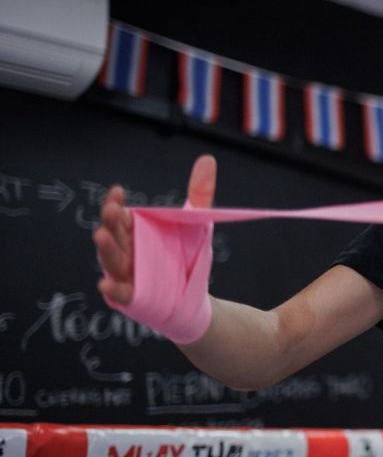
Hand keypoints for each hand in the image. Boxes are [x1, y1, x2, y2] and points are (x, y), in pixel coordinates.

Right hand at [95, 155, 216, 305]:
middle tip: (112, 209)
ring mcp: (126, 275)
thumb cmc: (186, 257)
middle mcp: (126, 252)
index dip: (115, 204)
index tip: (118, 191)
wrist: (195, 298)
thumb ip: (199, 193)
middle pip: (114, 235)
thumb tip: (207, 159)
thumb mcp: (196, 224)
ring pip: (112, 261)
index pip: (120, 216)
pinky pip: (120, 293)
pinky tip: (106, 283)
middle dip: (110, 222)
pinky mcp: (133, 297)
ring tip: (100, 235)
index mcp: (135, 234)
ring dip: (105, 249)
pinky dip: (113, 289)